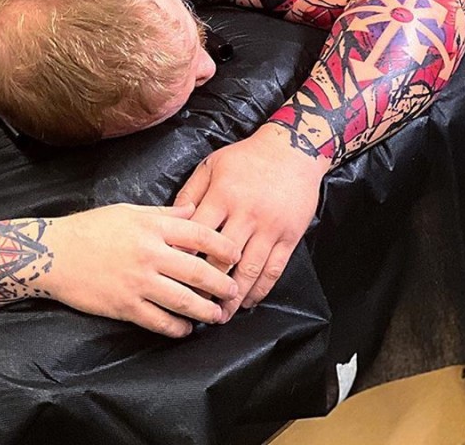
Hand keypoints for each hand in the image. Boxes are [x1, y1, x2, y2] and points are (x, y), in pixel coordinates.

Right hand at [42, 202, 239, 337]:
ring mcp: (138, 282)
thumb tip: (193, 211)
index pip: (199, 235)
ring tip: (218, 315)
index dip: (223, 247)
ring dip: (205, 310)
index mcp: (152, 226)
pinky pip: (159, 321)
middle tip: (234, 292)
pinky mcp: (125, 306)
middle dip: (221, 284)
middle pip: (197, 271)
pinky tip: (186, 329)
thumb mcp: (128, 211)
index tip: (236, 255)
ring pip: (183, 300)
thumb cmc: (91, 227)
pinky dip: (177, 328)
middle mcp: (149, 253)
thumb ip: (164, 214)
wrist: (54, 253)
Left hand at [174, 126, 329, 320]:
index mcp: (222, 196)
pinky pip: (274, 270)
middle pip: (222, 260)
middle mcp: (246, 214)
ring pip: (249, 271)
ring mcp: (269, 228)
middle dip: (206, 288)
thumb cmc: (246, 157)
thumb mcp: (211, 166)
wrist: (292, 150)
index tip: (172, 280)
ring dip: (234, 298)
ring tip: (221, 315)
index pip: (198, 236)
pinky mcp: (289, 237)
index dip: (183, 260)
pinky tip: (248, 301)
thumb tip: (172, 222)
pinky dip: (260, 290)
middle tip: (194, 308)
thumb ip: (190, 193)